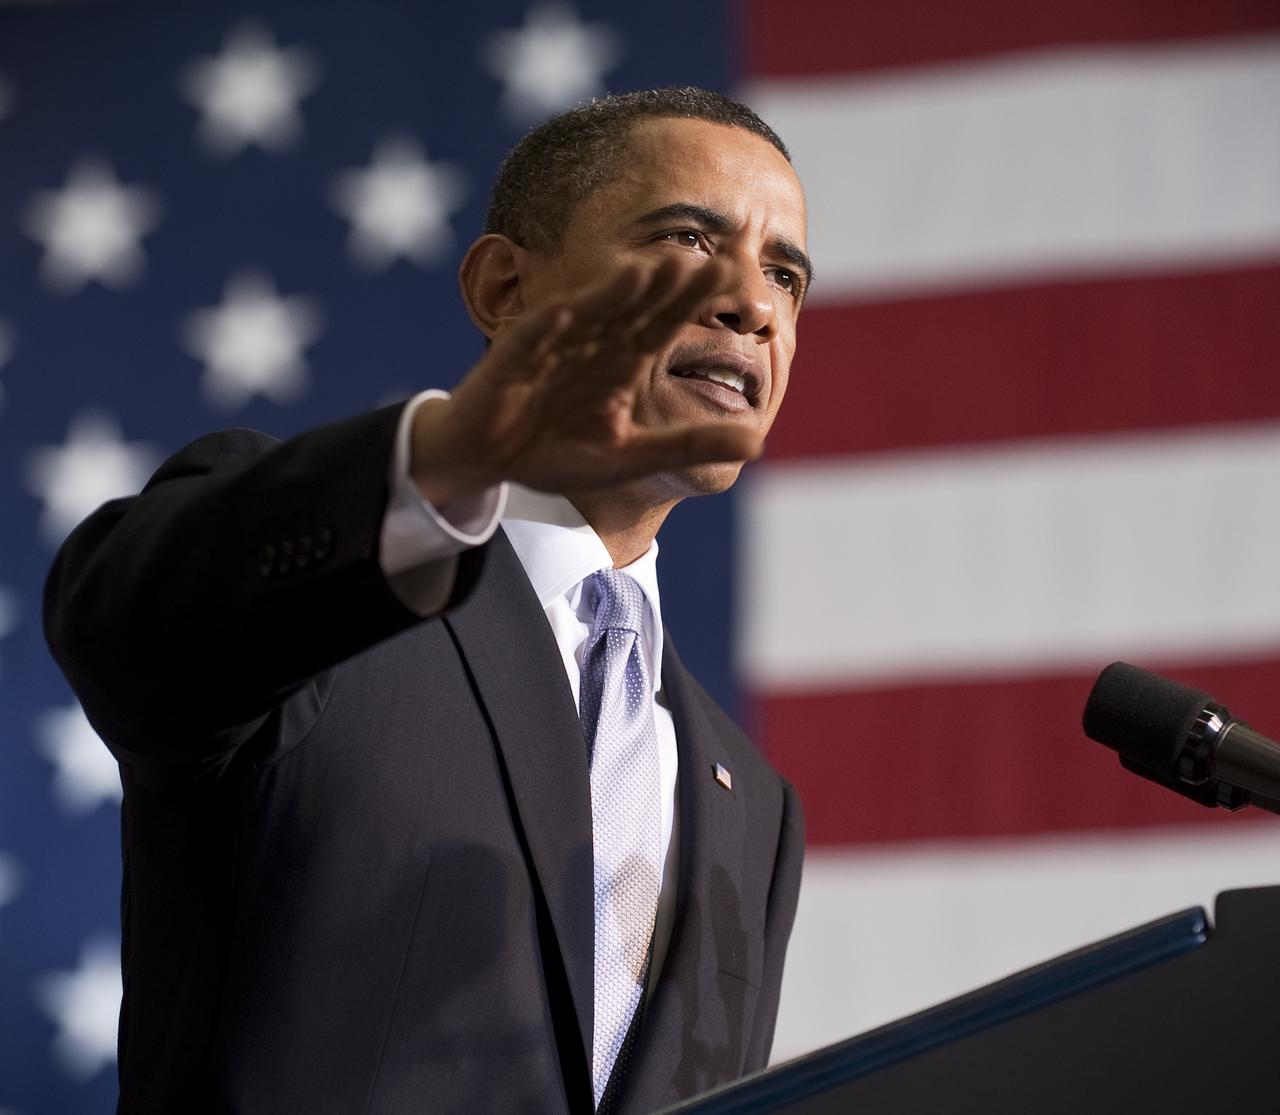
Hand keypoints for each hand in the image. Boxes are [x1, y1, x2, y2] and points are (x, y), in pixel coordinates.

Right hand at [410, 257, 761, 503]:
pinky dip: (547, 328)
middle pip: (634, 310)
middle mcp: (592, 345)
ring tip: (644, 272)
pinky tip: (566, 311)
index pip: (666, 324)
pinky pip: (531, 342)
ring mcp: (552, 348)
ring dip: (612, 296)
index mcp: (623, 362)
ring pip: (587, 316)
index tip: (734, 279)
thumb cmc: (556, 450)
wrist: (488, 458)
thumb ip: (690, 444)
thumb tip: (758, 442)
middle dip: (666, 288)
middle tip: (705, 261)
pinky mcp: (511, 362)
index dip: (695, 303)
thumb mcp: (632, 456)